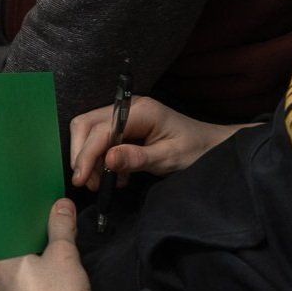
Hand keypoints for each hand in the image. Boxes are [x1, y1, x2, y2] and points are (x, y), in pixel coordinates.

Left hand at [0, 200, 107, 290]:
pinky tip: (54, 260)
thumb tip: (61, 205)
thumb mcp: (64, 252)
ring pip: (17, 262)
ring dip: (33, 247)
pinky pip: (26, 279)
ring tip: (53, 229)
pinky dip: (37, 266)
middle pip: (9, 243)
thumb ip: (61, 225)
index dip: (13, 208)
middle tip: (46, 208)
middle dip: (27, 227)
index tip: (25, 193)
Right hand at [69, 96, 243, 190]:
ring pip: (90, 132)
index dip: (87, 154)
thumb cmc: (194, 150)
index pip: (101, 129)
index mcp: (140, 111)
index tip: (80, 179)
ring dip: (90, 159)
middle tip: (88, 182)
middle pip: (87, 124)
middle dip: (82, 154)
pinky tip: (117, 177)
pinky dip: (101, 160)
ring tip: (102, 183)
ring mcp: (125, 116)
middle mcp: (128, 108)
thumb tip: (108, 159)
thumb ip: (138, 158)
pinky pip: (101, 140)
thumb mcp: (169, 158)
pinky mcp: (125, 128)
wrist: (211, 146)